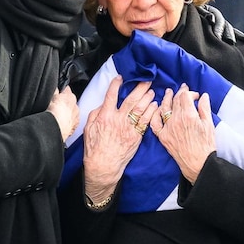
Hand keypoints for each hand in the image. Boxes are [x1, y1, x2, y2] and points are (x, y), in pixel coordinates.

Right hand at [48, 86, 79, 139]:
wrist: (54, 126)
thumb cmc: (52, 112)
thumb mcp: (50, 96)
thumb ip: (54, 90)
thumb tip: (55, 88)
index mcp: (70, 96)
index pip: (66, 89)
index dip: (61, 90)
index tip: (57, 93)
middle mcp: (75, 106)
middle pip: (70, 102)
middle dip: (64, 103)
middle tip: (55, 106)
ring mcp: (76, 117)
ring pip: (72, 112)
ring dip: (66, 113)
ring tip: (57, 115)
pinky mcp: (74, 127)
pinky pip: (71, 122)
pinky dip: (67, 122)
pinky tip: (60, 123)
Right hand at [82, 78, 156, 201]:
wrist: (104, 165)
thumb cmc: (94, 148)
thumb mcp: (89, 128)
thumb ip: (96, 114)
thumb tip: (103, 106)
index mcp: (105, 116)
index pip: (111, 96)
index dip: (116, 85)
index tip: (120, 77)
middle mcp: (118, 120)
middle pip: (131, 100)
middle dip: (139, 88)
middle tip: (146, 80)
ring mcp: (129, 128)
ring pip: (141, 109)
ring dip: (147, 98)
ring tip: (152, 90)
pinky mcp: (137, 136)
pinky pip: (146, 121)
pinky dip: (151, 112)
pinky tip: (154, 106)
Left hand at [151, 85, 215, 182]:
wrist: (198, 163)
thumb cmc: (206, 146)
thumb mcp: (209, 125)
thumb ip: (205, 108)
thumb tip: (203, 95)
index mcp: (189, 115)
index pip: (185, 96)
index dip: (189, 92)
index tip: (195, 95)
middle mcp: (176, 119)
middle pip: (175, 100)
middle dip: (179, 93)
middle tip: (182, 89)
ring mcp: (168, 128)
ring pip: (164, 108)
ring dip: (166, 98)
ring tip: (168, 93)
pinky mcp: (162, 136)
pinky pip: (155, 122)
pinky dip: (155, 114)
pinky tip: (157, 108)